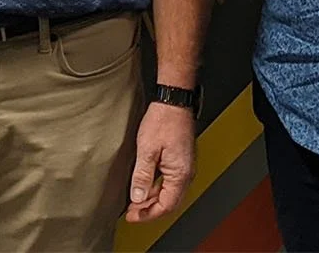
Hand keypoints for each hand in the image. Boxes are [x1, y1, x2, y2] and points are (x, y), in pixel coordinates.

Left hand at [125, 101, 195, 222]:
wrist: (174, 101)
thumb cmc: (164, 120)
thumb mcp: (147, 149)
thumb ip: (142, 176)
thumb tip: (137, 198)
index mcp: (180, 174)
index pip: (166, 206)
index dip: (148, 215)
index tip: (133, 217)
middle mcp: (186, 173)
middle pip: (169, 203)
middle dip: (149, 210)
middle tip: (132, 212)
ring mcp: (184, 167)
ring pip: (169, 193)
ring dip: (152, 199)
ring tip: (135, 200)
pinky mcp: (180, 160)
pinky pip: (169, 182)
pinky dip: (157, 188)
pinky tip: (144, 185)